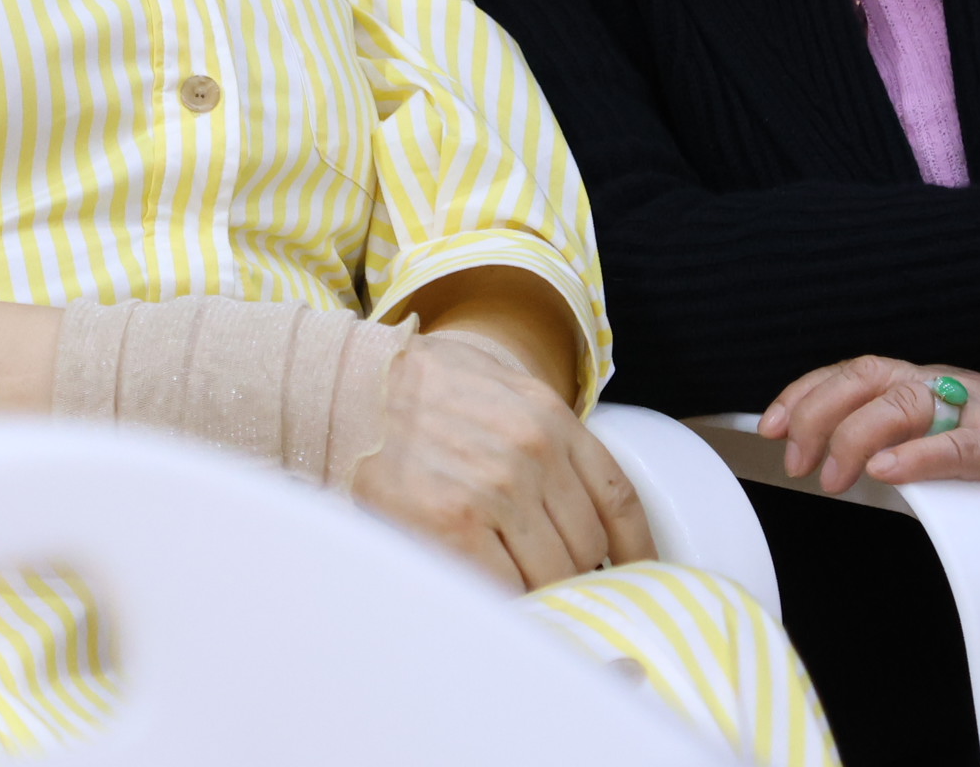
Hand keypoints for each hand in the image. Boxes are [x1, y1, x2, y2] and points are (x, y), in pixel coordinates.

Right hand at [345, 332, 655, 591]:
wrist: (343, 387)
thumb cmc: (413, 385)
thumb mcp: (495, 381)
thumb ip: (541, 426)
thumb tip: (574, 491)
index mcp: (548, 417)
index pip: (618, 497)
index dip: (635, 546)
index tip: (635, 570)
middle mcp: (531, 454)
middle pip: (586, 546)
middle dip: (573, 569)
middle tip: (546, 575)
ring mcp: (495, 493)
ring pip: (552, 573)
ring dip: (538, 586)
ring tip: (510, 581)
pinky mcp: (452, 528)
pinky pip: (505, 588)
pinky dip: (504, 599)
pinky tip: (489, 590)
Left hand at [758, 356, 979, 567]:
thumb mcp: (943, 457)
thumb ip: (897, 448)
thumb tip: (829, 462)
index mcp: (936, 385)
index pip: (859, 371)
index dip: (809, 391)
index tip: (770, 425)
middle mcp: (958, 387)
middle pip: (873, 376)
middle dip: (820, 411)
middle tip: (793, 458)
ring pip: (909, 401)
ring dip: (857, 437)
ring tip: (830, 476)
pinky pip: (964, 445)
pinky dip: (918, 456)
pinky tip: (886, 472)